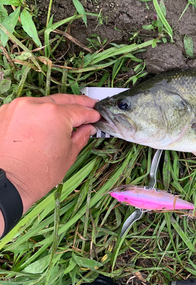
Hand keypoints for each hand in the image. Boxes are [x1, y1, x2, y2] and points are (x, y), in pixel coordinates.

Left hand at [0, 94, 100, 233]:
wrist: (7, 184)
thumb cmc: (36, 174)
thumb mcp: (68, 155)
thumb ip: (80, 136)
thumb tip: (87, 128)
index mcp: (55, 114)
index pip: (80, 111)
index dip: (91, 114)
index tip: (96, 117)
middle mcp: (35, 105)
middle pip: (62, 100)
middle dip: (78, 103)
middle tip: (90, 104)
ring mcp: (18, 108)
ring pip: (44, 102)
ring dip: (57, 106)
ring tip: (69, 111)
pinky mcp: (5, 113)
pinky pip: (27, 108)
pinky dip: (38, 112)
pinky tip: (47, 119)